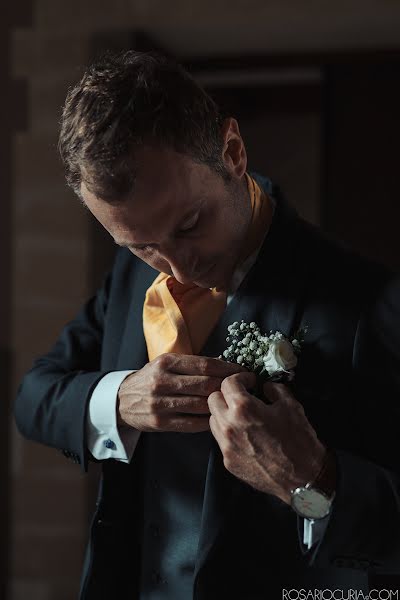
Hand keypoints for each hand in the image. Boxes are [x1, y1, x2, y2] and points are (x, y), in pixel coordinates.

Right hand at [117, 353, 246, 432]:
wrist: (121, 400)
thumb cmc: (151, 379)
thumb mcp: (166, 363)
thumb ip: (191, 364)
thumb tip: (225, 365)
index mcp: (166, 363)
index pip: (205, 364)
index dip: (228, 368)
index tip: (243, 371)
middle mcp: (162, 382)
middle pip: (206, 385)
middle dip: (229, 386)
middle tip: (246, 387)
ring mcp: (160, 404)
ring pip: (201, 405)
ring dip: (222, 405)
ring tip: (236, 403)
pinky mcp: (160, 423)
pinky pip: (192, 423)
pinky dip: (209, 420)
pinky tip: (219, 417)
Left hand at [208, 372, 326, 503]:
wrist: (303, 479)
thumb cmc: (299, 441)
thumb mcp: (292, 406)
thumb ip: (275, 390)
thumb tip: (266, 387)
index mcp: (244, 408)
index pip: (228, 383)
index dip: (240, 378)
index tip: (250, 381)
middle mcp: (229, 425)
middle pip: (213, 399)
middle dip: (227, 394)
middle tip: (242, 396)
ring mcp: (226, 445)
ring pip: (213, 420)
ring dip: (224, 413)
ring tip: (242, 416)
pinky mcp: (228, 461)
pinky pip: (221, 440)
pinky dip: (228, 433)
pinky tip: (245, 436)